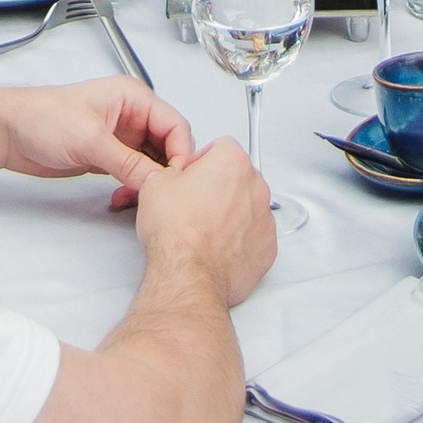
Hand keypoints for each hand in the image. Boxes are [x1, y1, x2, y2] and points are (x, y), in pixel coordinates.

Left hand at [0, 75, 193, 202]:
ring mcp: (120, 138)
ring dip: (149, 183)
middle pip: (167, 146)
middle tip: (161, 194)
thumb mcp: (90, 139)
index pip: (175, 125)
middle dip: (166, 171)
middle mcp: (131, 116)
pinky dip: (134, 188)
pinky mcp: (107, 157)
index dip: (181, 153)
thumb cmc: (41, 117)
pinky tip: (126, 198)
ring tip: (141, 199)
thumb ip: (127, 162)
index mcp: (133, 98)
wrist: (9, 134)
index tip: (178, 180)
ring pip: (152, 164)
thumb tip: (157, 181)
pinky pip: (134, 174)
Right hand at [131, 134, 275, 304]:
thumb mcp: (155, 184)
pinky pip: (255, 234)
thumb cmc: (177, 234)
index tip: (191, 177)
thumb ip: (172, 172)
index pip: (220, 147)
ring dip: (232, 212)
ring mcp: (265, 218)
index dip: (201, 162)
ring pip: (249, 205)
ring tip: (205, 229)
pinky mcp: (268, 247)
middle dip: (219, 186)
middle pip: (238, 176)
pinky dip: (241, 239)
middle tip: (195, 204)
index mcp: (232, 162)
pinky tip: (218, 247)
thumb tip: (172, 179)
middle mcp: (255, 186)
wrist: (188, 275)